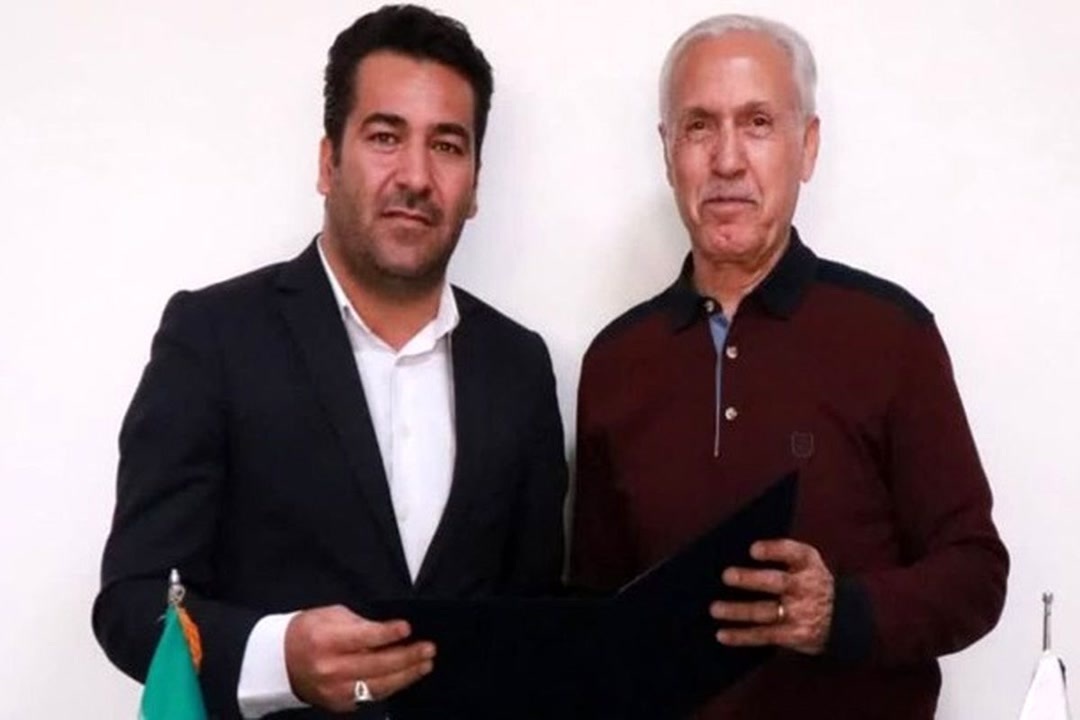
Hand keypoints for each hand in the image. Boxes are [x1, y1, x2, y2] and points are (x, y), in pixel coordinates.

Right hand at [284, 604, 434, 711]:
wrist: (279, 662)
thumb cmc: (308, 631)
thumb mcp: (330, 615)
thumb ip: (360, 623)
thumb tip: (389, 631)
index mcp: (326, 641)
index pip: (363, 638)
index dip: (387, 634)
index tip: (407, 628)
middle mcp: (331, 668)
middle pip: (376, 665)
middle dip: (407, 657)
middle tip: (429, 649)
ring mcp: (335, 690)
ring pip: (378, 685)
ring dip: (406, 675)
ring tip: (425, 664)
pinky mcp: (339, 704)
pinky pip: (372, 697)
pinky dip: (391, 687)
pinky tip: (407, 677)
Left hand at [710, 539, 833, 654]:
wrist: (843, 618)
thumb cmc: (809, 582)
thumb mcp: (806, 563)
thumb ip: (779, 555)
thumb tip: (733, 552)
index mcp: (808, 563)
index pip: (793, 552)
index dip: (773, 550)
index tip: (752, 550)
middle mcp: (806, 586)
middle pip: (777, 582)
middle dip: (751, 579)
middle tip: (727, 575)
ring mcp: (801, 612)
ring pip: (765, 611)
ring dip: (738, 610)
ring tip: (715, 608)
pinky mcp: (795, 635)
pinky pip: (765, 635)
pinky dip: (742, 636)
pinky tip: (722, 634)